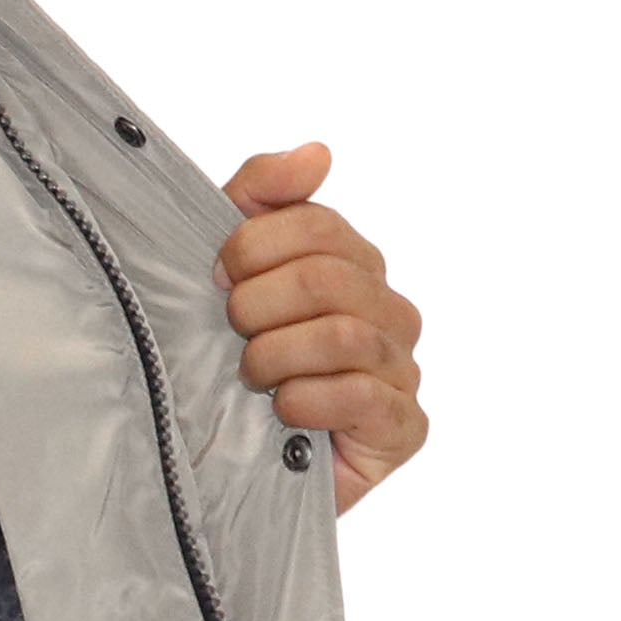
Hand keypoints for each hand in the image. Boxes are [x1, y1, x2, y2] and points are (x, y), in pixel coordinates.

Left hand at [216, 143, 427, 509]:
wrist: (222, 468)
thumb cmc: (228, 364)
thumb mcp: (230, 270)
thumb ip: (263, 197)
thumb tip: (318, 152)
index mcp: (353, 266)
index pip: (317, 226)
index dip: (254, 246)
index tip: (216, 275)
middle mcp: (388, 312)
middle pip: (329, 278)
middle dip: (258, 304)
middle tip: (230, 332)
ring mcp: (401, 370)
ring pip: (344, 335)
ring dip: (275, 355)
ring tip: (250, 376)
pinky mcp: (404, 428)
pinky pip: (364, 396)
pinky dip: (308, 400)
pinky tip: (282, 410)